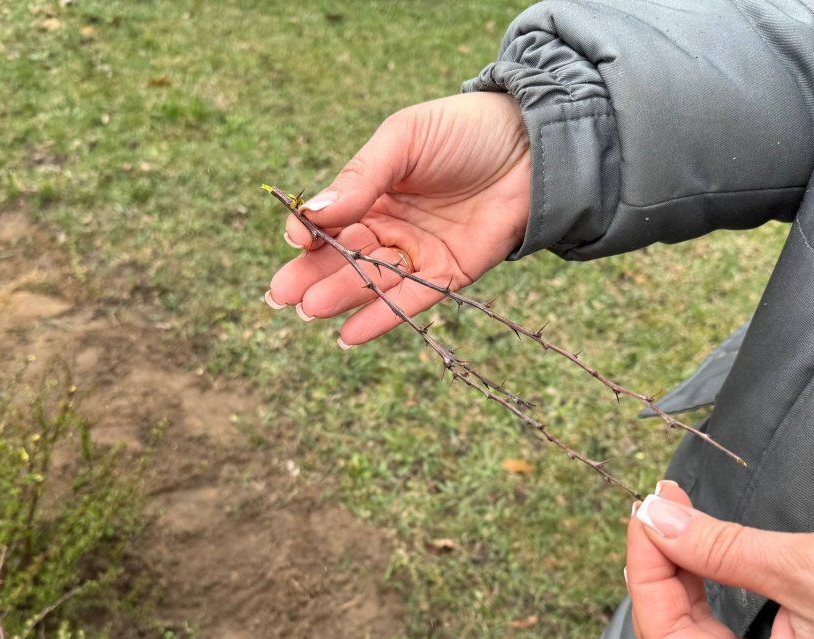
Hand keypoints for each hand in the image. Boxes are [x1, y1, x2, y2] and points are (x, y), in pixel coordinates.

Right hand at [268, 92, 529, 346]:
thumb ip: (361, 176)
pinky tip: (350, 333)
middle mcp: (392, 227)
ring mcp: (420, 253)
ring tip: (309, 310)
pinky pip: (412, 301)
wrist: (532, 142)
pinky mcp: (451, 275)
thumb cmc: (464, 130)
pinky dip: (382, 319)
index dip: (311, 234)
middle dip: (312, 276)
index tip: (295, 242)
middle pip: (344, 257)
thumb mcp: (404, 140)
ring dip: (341, 297)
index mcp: (374, 192)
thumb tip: (314, 212)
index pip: (332, 221)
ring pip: (373, 281)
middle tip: (280, 296)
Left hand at [626, 481, 813, 638]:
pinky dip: (707, 600)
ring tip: (673, 522)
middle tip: (657, 508)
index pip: (666, 637)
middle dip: (659, 573)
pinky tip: (700, 557)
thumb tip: (655, 520)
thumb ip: (720, 547)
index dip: (647, 568)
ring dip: (680, 584)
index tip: (645, 509)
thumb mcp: (810, 568)